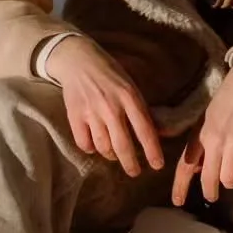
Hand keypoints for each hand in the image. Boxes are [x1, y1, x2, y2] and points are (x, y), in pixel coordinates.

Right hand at [46, 37, 164, 178]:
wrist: (78, 60)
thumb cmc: (110, 73)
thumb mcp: (131, 85)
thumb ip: (141, 108)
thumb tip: (157, 132)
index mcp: (130, 97)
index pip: (145, 130)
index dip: (152, 151)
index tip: (157, 165)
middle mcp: (111, 107)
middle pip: (123, 145)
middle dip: (131, 164)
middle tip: (135, 172)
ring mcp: (91, 112)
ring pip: (103, 147)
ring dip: (111, 155)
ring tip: (114, 154)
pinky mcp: (75, 115)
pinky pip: (84, 143)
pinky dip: (91, 148)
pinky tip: (95, 144)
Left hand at [171, 58, 232, 206]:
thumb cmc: (228, 100)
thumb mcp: (207, 119)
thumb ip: (202, 143)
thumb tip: (196, 166)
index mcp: (200, 135)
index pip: (185, 165)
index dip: (180, 186)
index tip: (177, 202)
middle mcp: (213, 140)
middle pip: (208, 178)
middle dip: (211, 191)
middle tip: (214, 196)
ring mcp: (232, 141)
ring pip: (229, 178)